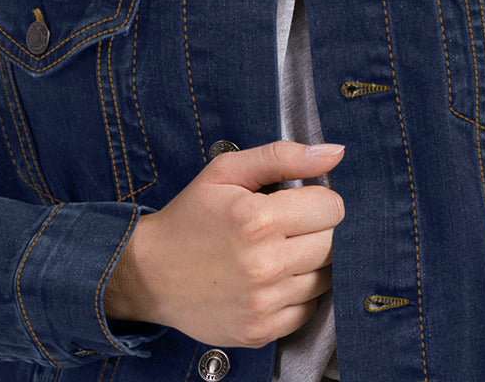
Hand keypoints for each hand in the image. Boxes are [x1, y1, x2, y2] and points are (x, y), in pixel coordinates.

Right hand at [104, 140, 345, 347]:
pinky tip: (274, 278)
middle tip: (287, 225)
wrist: (148, 273)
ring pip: (325, 278)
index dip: (317, 199)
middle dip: (316, 228)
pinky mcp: (260, 331)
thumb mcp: (226, 171)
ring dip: (310, 262)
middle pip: (332, 243)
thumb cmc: (190, 216)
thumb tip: (336, 152)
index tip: (298, 200)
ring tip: (280, 250)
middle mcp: (263, 264)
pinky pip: (308, 310)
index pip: (331, 207)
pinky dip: (299, 293)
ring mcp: (262, 303)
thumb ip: (283, 156)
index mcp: (256, 219)